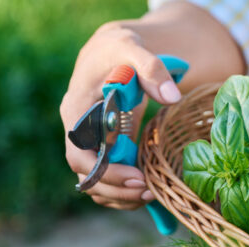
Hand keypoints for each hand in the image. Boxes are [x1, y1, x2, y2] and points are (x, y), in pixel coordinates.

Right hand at [60, 22, 182, 209]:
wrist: (113, 51)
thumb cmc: (120, 48)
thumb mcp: (134, 49)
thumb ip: (152, 70)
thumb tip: (172, 97)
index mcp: (76, 109)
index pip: (78, 152)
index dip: (105, 171)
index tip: (137, 178)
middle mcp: (77, 130)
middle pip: (86, 174)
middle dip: (116, 189)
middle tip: (149, 193)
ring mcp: (89, 142)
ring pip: (95, 182)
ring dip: (120, 195)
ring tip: (151, 195)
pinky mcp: (104, 148)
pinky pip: (107, 178)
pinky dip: (123, 190)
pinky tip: (147, 190)